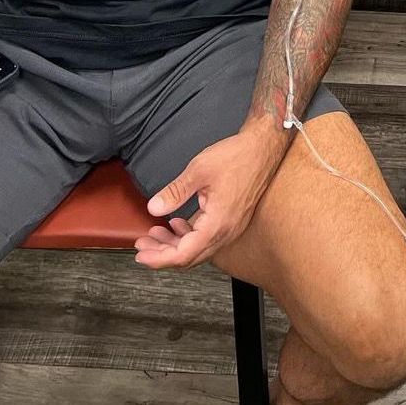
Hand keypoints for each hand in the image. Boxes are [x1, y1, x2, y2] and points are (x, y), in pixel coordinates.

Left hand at [134, 125, 282, 269]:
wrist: (264, 146)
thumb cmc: (237, 156)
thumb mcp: (199, 170)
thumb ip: (175, 192)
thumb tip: (154, 208)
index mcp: (218, 224)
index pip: (183, 254)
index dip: (159, 258)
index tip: (141, 254)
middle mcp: (226, 231)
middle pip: (190, 257)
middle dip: (162, 253)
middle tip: (142, 246)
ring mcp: (231, 227)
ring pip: (198, 248)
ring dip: (175, 244)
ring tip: (155, 233)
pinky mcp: (233, 220)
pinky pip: (207, 237)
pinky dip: (189, 235)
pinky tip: (177, 223)